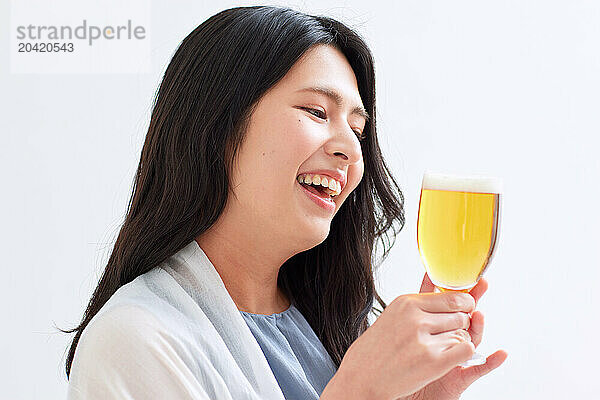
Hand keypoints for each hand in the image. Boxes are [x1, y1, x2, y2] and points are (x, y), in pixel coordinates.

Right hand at [321, 277, 483, 399]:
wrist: (360, 378)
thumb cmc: (375, 350)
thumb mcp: (392, 317)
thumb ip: (418, 308)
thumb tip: (446, 297)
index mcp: (407, 303)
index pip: (452, 298)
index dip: (464, 305)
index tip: (465, 310)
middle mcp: (416, 318)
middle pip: (460, 315)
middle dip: (461, 325)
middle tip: (448, 334)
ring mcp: (424, 340)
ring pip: (463, 334)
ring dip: (458, 342)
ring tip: (440, 350)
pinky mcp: (433, 362)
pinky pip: (465, 350)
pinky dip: (463, 353)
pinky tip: (450, 358)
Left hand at [402, 274, 507, 399]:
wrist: (393, 390)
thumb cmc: (403, 363)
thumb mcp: (408, 330)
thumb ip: (418, 308)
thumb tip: (425, 276)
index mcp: (437, 329)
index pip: (450, 306)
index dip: (459, 290)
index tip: (466, 274)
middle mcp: (449, 341)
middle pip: (465, 318)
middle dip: (471, 303)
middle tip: (478, 286)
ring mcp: (456, 359)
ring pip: (472, 339)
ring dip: (478, 326)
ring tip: (479, 314)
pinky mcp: (459, 378)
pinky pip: (477, 369)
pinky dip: (491, 361)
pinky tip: (501, 354)